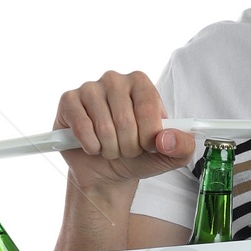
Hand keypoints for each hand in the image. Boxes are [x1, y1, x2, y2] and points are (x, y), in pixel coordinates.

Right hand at [54, 71, 194, 193]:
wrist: (109, 170)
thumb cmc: (140, 156)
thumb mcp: (170, 155)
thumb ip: (182, 146)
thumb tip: (165, 140)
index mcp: (140, 83)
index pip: (148, 110)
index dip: (149, 138)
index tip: (148, 147)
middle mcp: (114, 79)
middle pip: (126, 121)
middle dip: (129, 147)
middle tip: (126, 150)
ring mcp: (89, 88)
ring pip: (104, 128)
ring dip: (110, 149)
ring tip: (110, 148)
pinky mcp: (68, 101)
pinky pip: (82, 128)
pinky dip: (91, 146)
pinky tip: (92, 145)